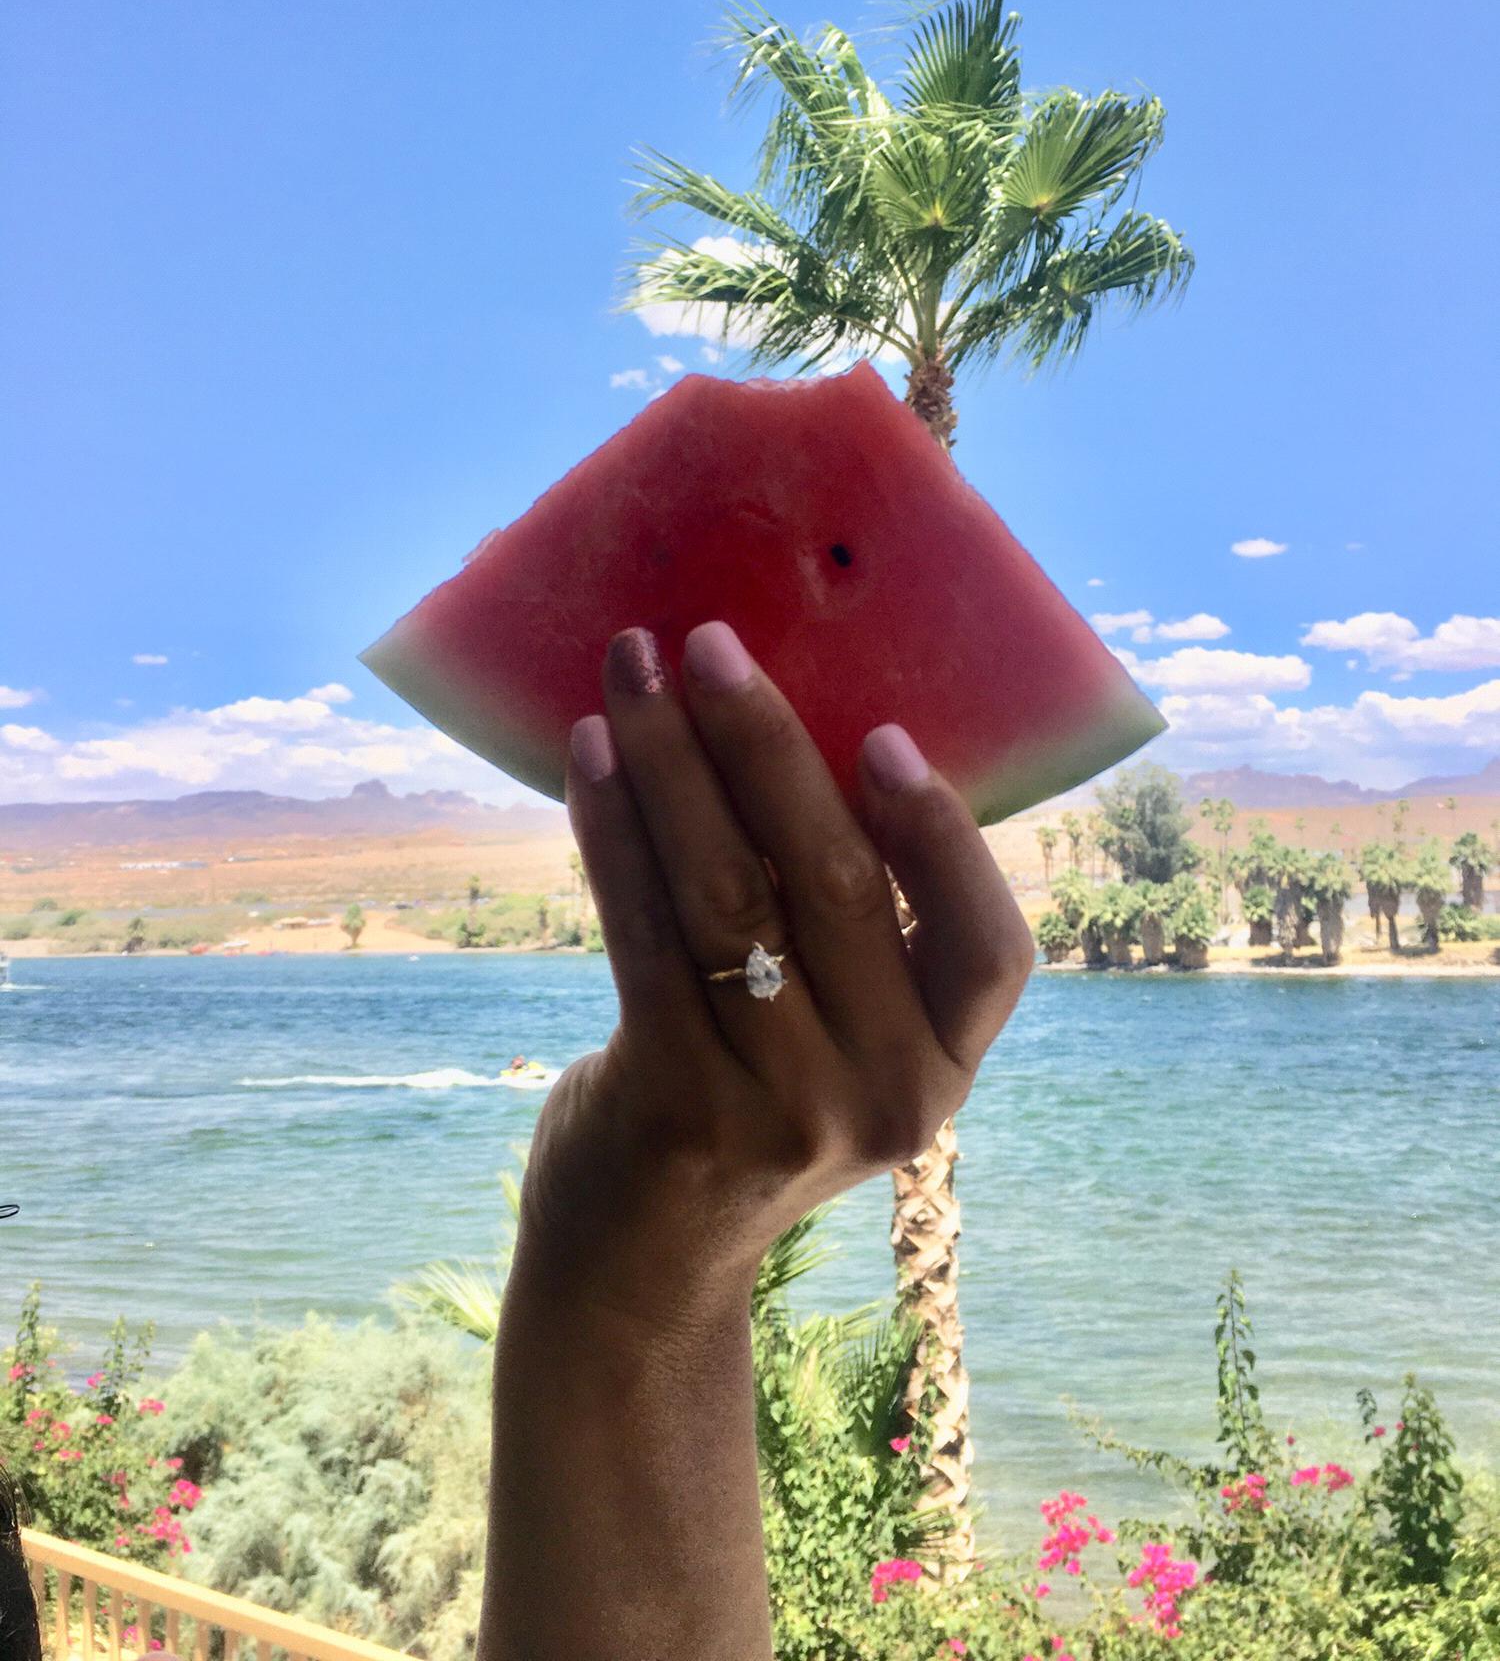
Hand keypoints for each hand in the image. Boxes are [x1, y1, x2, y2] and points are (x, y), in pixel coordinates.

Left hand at [516, 620, 1032, 1334]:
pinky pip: (644, 934)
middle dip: (766, 744)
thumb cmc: (749, 1104)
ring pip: (730, 894)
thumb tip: (801, 731)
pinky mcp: (676, 1105)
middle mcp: (884, 1098)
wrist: (641, 1264)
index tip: (884, 736)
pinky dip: (613, 830)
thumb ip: (853, 936)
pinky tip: (587, 758)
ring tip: (630, 670)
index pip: (993, 955)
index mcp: (945, 1072)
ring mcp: (782, 1110)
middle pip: (836, 885)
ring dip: (671, 764)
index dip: (946, 839)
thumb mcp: (838, 1042)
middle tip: (710, 642)